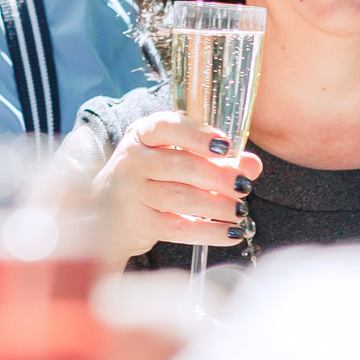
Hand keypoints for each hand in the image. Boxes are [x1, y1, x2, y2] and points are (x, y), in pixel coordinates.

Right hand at [92, 111, 263, 263]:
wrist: (107, 213)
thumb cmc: (150, 179)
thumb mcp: (176, 159)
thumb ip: (216, 158)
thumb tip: (252, 164)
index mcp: (143, 135)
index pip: (167, 127)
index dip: (197, 135)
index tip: (226, 146)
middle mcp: (132, 160)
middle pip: (178, 165)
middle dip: (217, 176)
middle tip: (244, 186)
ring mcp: (131, 192)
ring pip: (179, 197)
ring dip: (216, 205)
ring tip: (240, 211)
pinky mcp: (137, 222)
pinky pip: (177, 227)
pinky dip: (208, 231)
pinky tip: (231, 233)